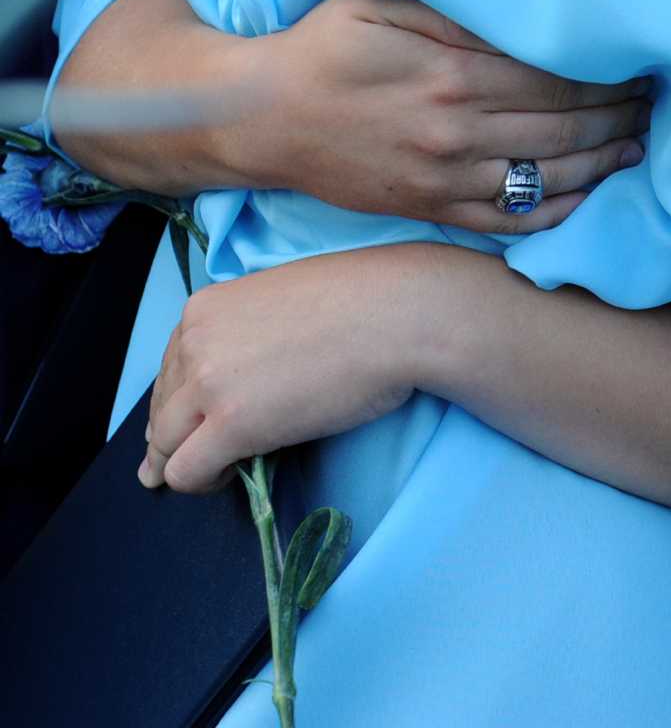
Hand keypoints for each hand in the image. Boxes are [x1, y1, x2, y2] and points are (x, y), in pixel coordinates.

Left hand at [138, 245, 465, 491]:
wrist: (396, 313)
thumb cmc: (360, 300)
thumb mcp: (282, 300)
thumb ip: (246, 330)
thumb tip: (238, 375)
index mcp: (206, 307)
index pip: (170, 367)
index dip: (181, 400)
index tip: (196, 420)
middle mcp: (196, 340)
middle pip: (161, 409)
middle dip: (172, 438)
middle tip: (192, 459)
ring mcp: (209, 382)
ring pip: (165, 445)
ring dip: (183, 463)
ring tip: (216, 471)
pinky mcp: (231, 424)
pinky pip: (187, 472)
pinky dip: (201, 482)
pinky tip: (230, 476)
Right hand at [243, 0, 649, 233]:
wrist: (262, 118)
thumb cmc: (324, 46)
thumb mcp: (384, 1)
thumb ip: (456, 8)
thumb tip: (522, 8)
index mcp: (452, 74)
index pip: (556, 78)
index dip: (607, 75)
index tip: (641, 63)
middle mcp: (456, 132)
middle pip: (563, 126)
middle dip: (618, 114)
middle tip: (656, 101)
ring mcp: (445, 179)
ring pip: (547, 177)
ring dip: (603, 160)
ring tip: (639, 142)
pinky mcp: (432, 210)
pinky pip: (511, 219)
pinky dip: (559, 210)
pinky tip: (590, 191)